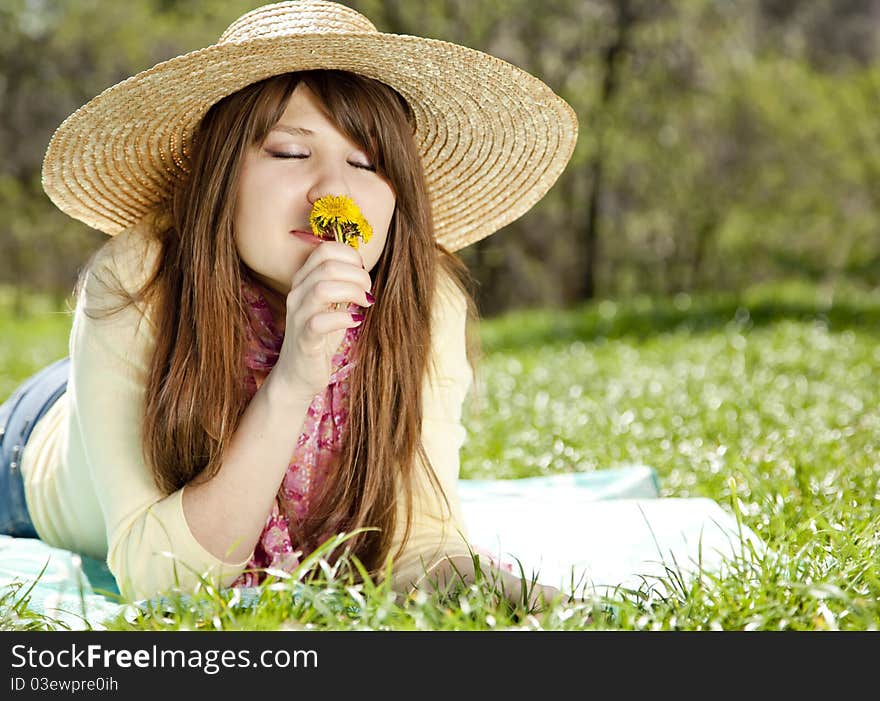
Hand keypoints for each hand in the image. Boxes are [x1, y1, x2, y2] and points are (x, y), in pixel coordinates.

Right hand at [269, 241, 373, 402]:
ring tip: (365, 303)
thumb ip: (341, 284)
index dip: (350, 256)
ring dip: (352, 292)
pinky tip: (356, 321)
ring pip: (322, 288)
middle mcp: (297, 294)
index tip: (362, 273)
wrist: (298, 374)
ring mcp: (298, 316)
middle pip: (328, 266)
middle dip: (357, 275)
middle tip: (368, 291)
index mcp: (303, 281)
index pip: (325, 250)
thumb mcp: (331, 304)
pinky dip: (344, 318)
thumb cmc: (319, 336)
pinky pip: (320, 321)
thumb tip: (362, 268)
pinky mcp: (304, 339)